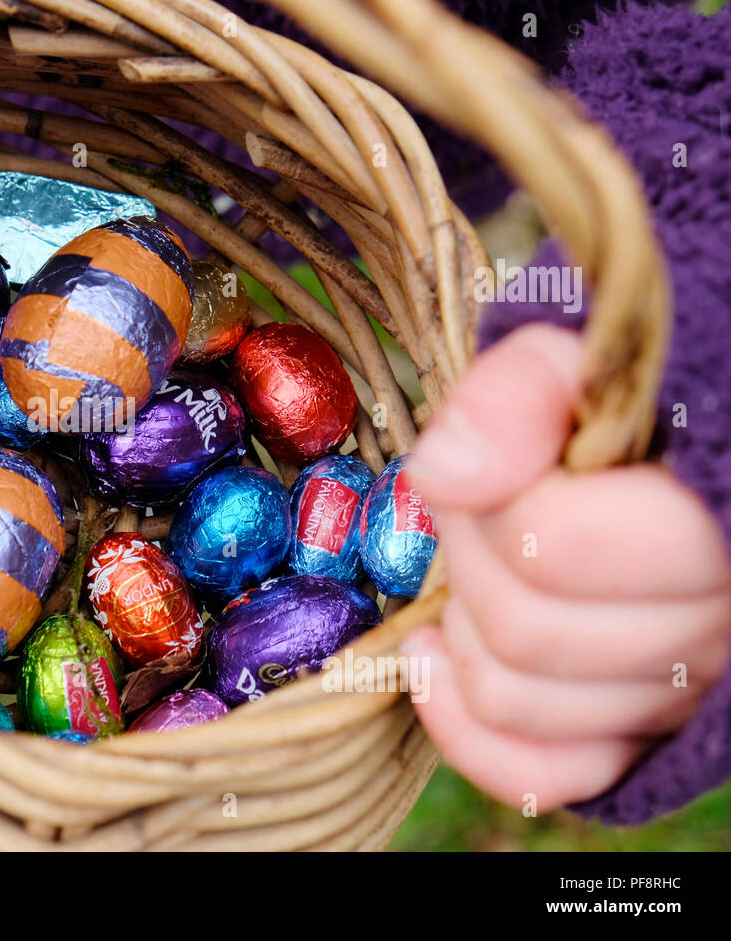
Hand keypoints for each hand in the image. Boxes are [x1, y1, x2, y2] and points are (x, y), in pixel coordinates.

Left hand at [402, 323, 730, 811]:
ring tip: (476, 562)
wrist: (658, 452)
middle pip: (523, 629)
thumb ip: (514, 396)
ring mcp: (680, 690)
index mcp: (717, 521)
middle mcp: (716, 622)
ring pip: (515, 699)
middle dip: (464, 554)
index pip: (551, 546)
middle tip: (476, 505)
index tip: (491, 460)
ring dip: (460, 622)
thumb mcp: (570, 360)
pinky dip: (462, 723)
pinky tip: (429, 652)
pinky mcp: (637, 733)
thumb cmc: (610, 405)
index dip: (487, 499)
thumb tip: (441, 476)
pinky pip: (538, 772)